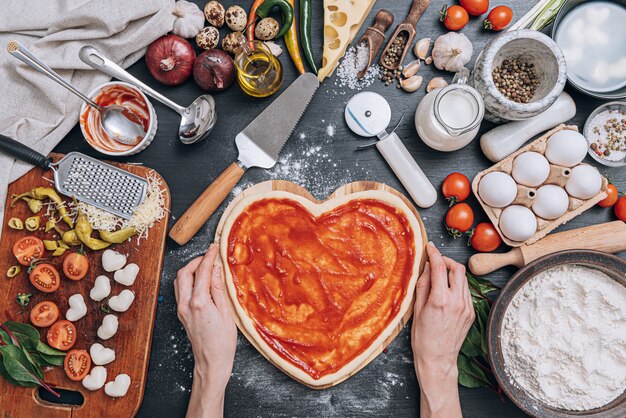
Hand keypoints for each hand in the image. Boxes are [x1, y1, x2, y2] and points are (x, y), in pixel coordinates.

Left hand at [175, 243, 236, 417]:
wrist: (211, 362)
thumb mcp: (226, 312)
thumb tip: (216, 269)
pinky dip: (189, 280)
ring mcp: (181, 309)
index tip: (214, 247)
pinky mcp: (181, 314)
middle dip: (196, 261)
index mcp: (199, 302)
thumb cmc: (222, 341)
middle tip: (209, 256)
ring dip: (191, 270)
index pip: (202, 272)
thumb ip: (219, 288)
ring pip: (179, 281)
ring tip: (206, 266)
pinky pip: (181, 290)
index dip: (209, 257)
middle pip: (184, 273)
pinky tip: (201, 281)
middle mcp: (185, 304)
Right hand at [411, 242, 474, 417]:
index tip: (429, 247)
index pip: (439, 267)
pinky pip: (465, 292)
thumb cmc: (423, 338)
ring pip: (463, 279)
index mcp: (440, 299)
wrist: (438, 359)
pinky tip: (446, 291)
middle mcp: (457, 301)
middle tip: (436, 261)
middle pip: (457, 269)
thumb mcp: (417, 309)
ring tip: (440, 276)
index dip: (434, 253)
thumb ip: (423, 285)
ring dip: (452, 272)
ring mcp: (467, 307)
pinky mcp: (471, 313)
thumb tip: (427, 267)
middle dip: (446, 260)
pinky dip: (456, 286)